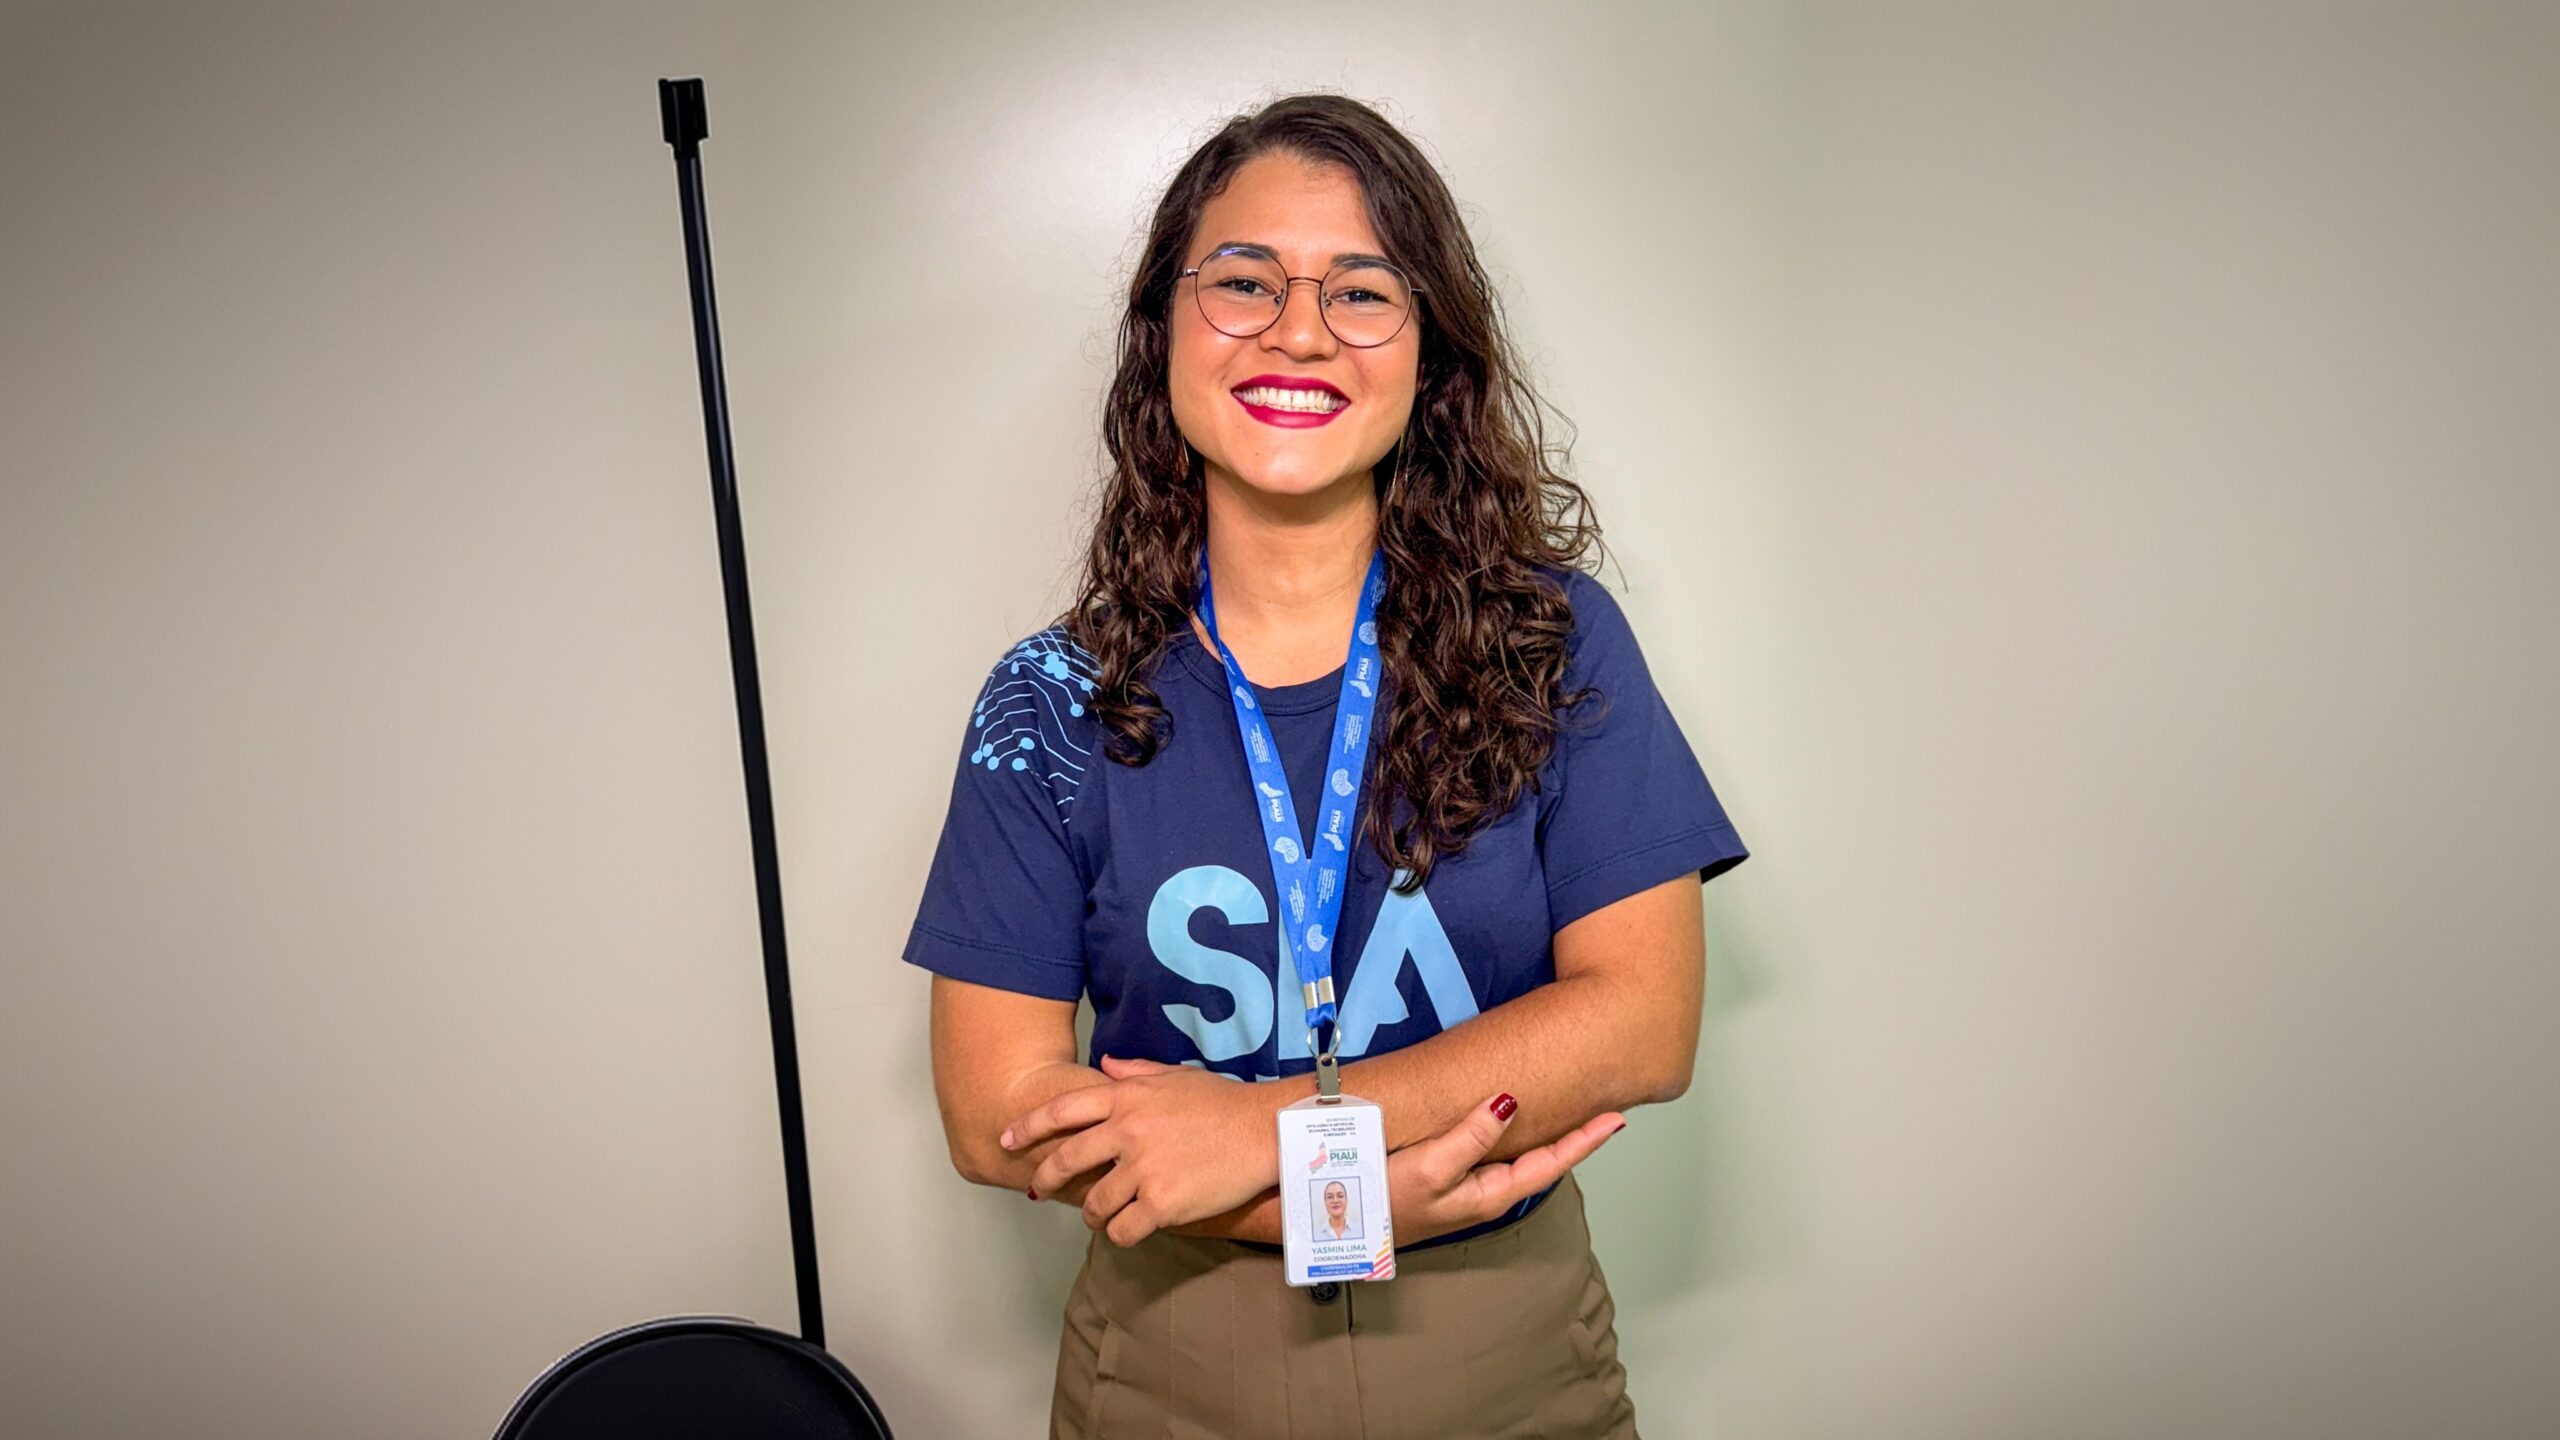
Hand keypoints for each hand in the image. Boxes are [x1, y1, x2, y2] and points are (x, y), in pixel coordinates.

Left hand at [1003, 1056, 1289, 1245]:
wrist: (1263, 1130)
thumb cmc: (1223, 1103)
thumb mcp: (1176, 1076)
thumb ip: (1135, 1072)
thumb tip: (1105, 1065)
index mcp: (1126, 1097)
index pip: (1062, 1111)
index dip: (1028, 1127)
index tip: (1007, 1139)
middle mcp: (1127, 1131)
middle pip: (1066, 1160)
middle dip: (1045, 1178)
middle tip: (1039, 1189)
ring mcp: (1142, 1169)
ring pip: (1093, 1203)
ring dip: (1090, 1214)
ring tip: (1097, 1217)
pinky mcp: (1162, 1203)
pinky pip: (1123, 1229)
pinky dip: (1120, 1234)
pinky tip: (1126, 1230)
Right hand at [1390, 1094, 1624, 1245]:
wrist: (1341, 1222)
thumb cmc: (1384, 1200)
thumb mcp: (1431, 1169)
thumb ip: (1471, 1137)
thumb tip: (1509, 1102)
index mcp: (1490, 1193)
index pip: (1550, 1163)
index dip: (1584, 1140)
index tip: (1617, 1118)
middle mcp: (1485, 1191)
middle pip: (1541, 1161)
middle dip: (1574, 1137)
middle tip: (1603, 1110)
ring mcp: (1466, 1187)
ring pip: (1518, 1156)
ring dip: (1545, 1135)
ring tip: (1571, 1112)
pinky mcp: (1445, 1177)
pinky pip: (1491, 1152)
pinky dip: (1511, 1134)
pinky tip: (1510, 1120)